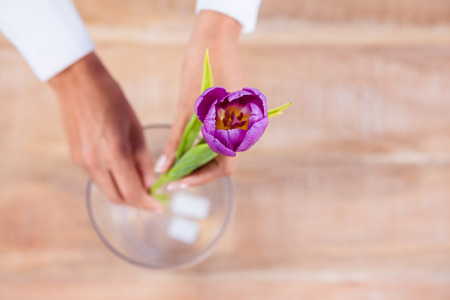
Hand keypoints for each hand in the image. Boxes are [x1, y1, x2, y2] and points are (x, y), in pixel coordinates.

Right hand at [49, 52, 162, 211]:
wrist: (77, 82)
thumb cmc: (112, 99)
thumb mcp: (135, 128)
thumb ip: (143, 160)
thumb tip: (151, 184)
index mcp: (113, 153)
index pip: (132, 192)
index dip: (148, 203)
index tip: (160, 207)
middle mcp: (94, 162)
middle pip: (117, 197)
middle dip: (137, 202)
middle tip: (152, 198)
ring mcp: (81, 162)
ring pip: (106, 190)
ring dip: (124, 193)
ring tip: (141, 184)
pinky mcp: (76, 157)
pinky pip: (97, 178)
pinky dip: (113, 181)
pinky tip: (124, 172)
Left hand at [154, 11, 243, 187]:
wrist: (214, 40)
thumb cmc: (201, 72)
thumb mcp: (186, 109)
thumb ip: (176, 141)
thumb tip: (163, 168)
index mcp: (237, 131)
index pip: (223, 168)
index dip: (199, 179)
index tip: (177, 182)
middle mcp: (242, 130)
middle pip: (221, 162)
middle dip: (196, 171)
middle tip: (172, 175)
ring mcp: (238, 122)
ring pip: (219, 150)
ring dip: (198, 159)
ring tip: (175, 162)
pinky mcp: (233, 113)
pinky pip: (219, 137)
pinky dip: (202, 144)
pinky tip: (185, 144)